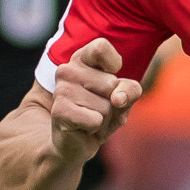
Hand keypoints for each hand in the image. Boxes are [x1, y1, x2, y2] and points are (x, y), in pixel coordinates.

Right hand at [50, 39, 142, 163]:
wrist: (76, 143)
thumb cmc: (101, 113)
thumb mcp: (124, 97)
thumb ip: (130, 90)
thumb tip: (118, 98)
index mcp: (82, 59)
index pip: (100, 47)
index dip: (113, 64)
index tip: (109, 77)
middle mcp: (68, 70)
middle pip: (112, 83)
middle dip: (114, 104)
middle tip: (99, 110)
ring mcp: (62, 90)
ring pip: (106, 105)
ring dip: (105, 119)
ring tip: (91, 120)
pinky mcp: (60, 110)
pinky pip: (96, 120)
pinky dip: (96, 129)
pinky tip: (83, 128)